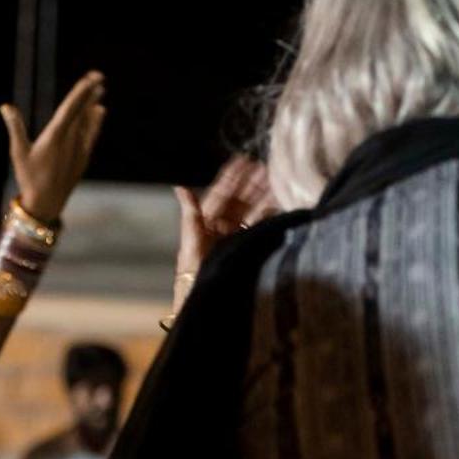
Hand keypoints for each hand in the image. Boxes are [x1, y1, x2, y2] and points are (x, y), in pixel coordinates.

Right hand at [0, 71, 106, 223]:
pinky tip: (98, 113)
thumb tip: (5, 106)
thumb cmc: (29, 177)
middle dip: (90, 93)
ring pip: (88, 122)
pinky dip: (95, 122)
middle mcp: (71, 140)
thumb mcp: (18, 152)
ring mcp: (79, 149)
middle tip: (99, 76)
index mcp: (55, 136)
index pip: (70, 108)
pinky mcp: (82, 157)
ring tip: (100, 90)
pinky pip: (91, 134)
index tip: (91, 78)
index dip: (81, 91)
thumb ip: (15, 127)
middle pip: (82, 111)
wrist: (47, 203)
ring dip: (93, 105)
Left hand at [172, 155, 274, 306]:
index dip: (232, 177)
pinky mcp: (246, 245)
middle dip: (252, 183)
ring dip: (263, 194)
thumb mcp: (191, 241)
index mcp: (206, 221)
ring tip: (276, 179)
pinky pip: (258, 225)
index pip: (221, 193)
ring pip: (251, 210)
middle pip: (239, 199)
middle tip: (266, 166)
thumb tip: (180, 186)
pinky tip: (279, 201)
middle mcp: (222, 226)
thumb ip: (190, 214)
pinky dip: (269, 213)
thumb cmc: (193, 272)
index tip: (243, 160)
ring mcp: (235, 236)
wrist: (205, 298)